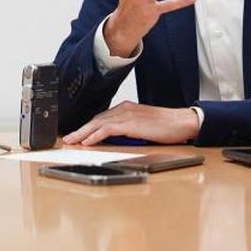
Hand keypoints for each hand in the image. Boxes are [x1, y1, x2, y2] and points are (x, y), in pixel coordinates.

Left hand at [61, 101, 199, 145]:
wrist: (182, 122)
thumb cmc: (167, 126)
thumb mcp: (143, 127)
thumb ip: (128, 130)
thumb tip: (115, 140)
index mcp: (126, 109)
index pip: (101, 118)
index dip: (88, 127)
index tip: (78, 134)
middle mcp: (124, 109)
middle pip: (96, 120)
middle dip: (81, 130)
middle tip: (68, 138)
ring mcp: (127, 115)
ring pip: (98, 124)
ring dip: (83, 133)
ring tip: (72, 141)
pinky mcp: (131, 124)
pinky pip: (108, 130)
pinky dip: (95, 135)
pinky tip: (87, 141)